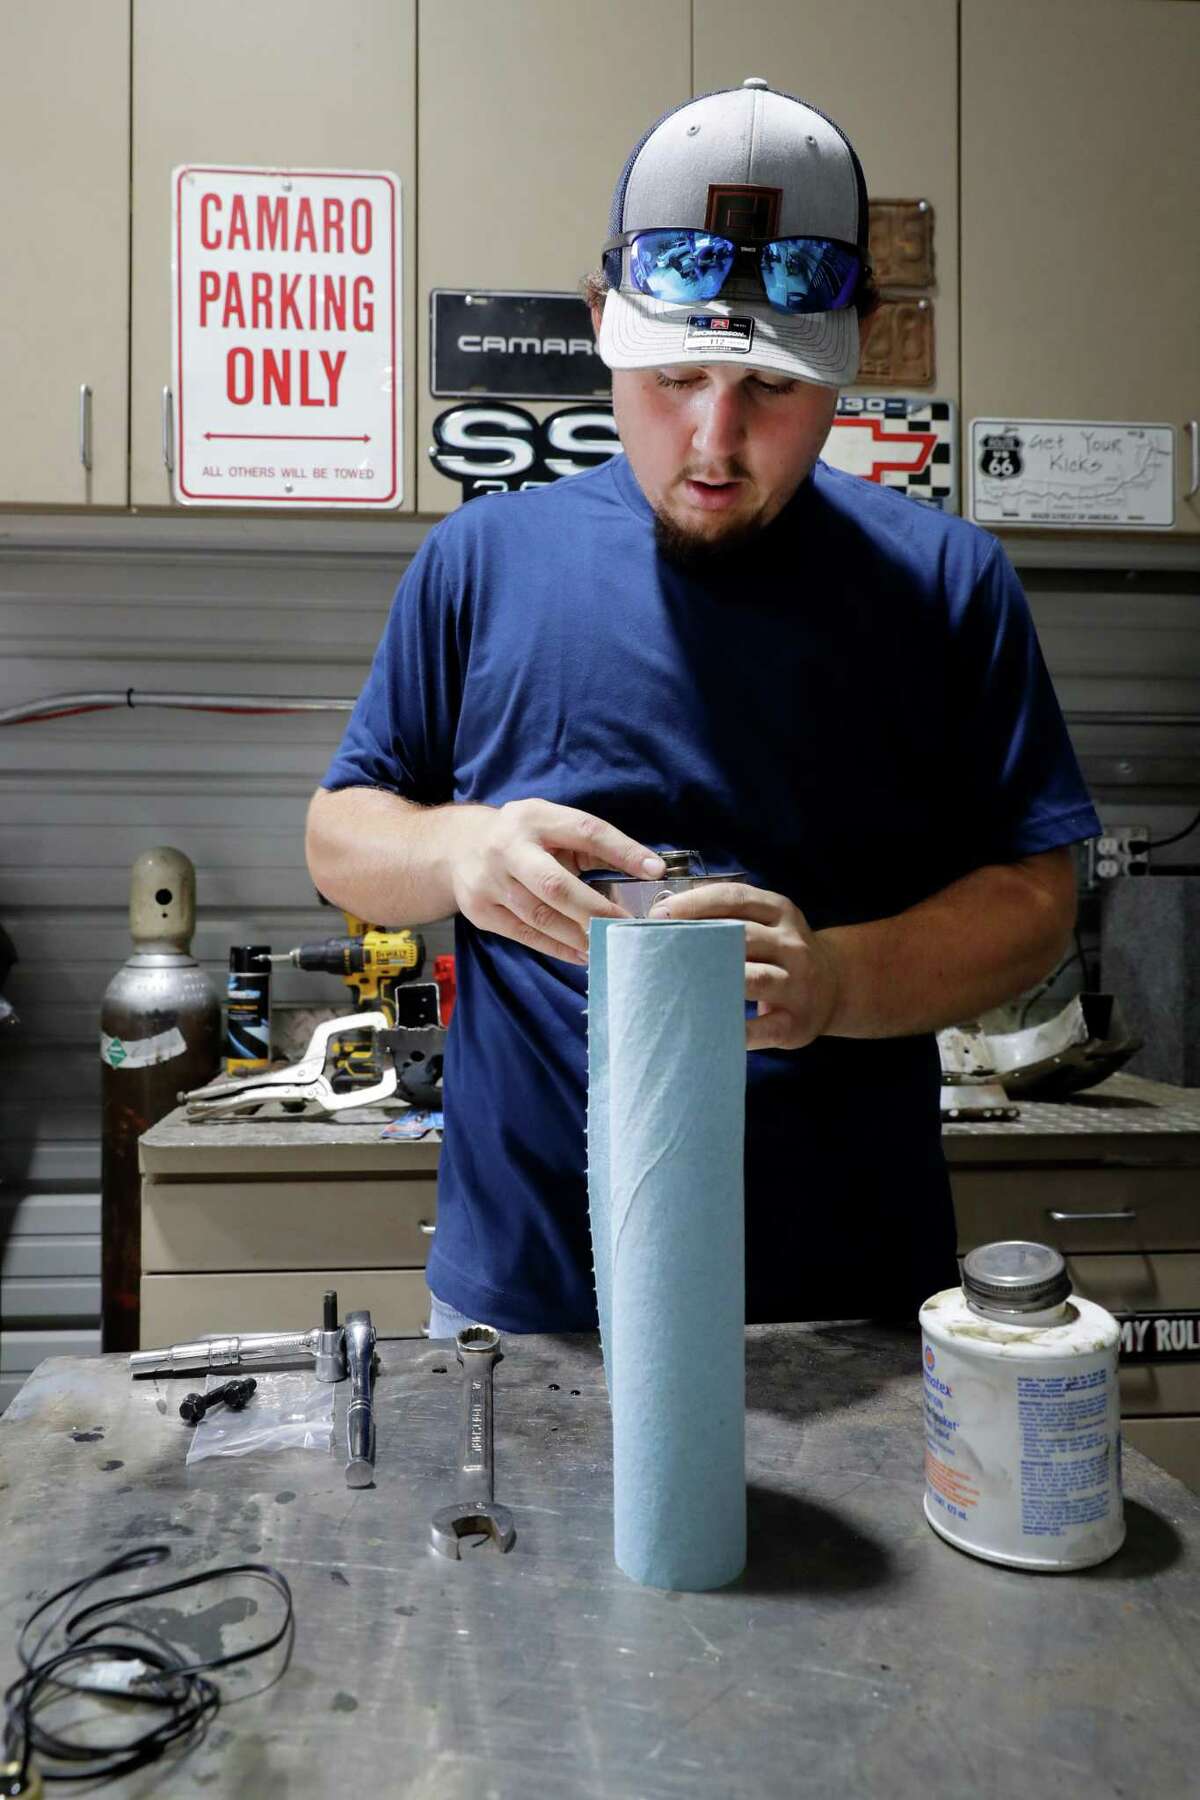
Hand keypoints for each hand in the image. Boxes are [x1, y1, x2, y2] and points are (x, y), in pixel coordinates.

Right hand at [450, 799, 664, 963]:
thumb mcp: (550, 824)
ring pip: (539, 917)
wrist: (455, 848)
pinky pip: (525, 935)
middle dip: (595, 909)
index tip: (654, 870)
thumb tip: (645, 869)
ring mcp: (489, 883)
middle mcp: (508, 848)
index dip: (622, 851)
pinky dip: (557, 947)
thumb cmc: (521, 837)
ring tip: (610, 944)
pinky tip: (583, 953)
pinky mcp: (480, 912)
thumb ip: (590, 845)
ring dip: (579, 935)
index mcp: (534, 818)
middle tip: (628, 926)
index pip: (585, 831)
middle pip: (554, 885)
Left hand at [649, 882, 840, 1050]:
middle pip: (741, 937)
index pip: (735, 898)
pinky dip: (735, 1031)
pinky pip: (762, 1028)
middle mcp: (792, 945)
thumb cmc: (781, 953)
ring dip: (713, 983)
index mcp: (780, 912)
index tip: (659, 914)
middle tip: (657, 951)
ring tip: (675, 987)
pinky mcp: (796, 1022)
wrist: (836, 987)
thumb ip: (730, 915)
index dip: (695, 903)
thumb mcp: (769, 922)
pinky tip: (707, 1031)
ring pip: (753, 979)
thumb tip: (666, 914)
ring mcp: (798, 984)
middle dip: (696, 942)